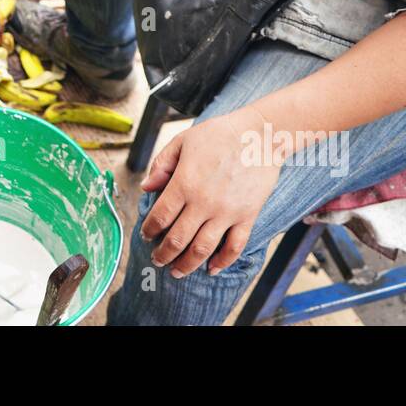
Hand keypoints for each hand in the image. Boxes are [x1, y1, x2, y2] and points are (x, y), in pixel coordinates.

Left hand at [139, 107, 280, 277]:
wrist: (259, 135)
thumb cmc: (219, 134)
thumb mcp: (183, 141)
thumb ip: (161, 165)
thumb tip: (146, 187)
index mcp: (184, 183)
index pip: (160, 217)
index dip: (149, 230)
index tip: (146, 236)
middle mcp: (204, 202)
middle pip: (178, 239)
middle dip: (163, 254)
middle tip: (157, 260)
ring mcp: (227, 212)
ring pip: (202, 249)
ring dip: (187, 265)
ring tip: (177, 271)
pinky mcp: (247, 216)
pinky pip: (234, 247)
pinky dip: (222, 262)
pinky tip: (211, 269)